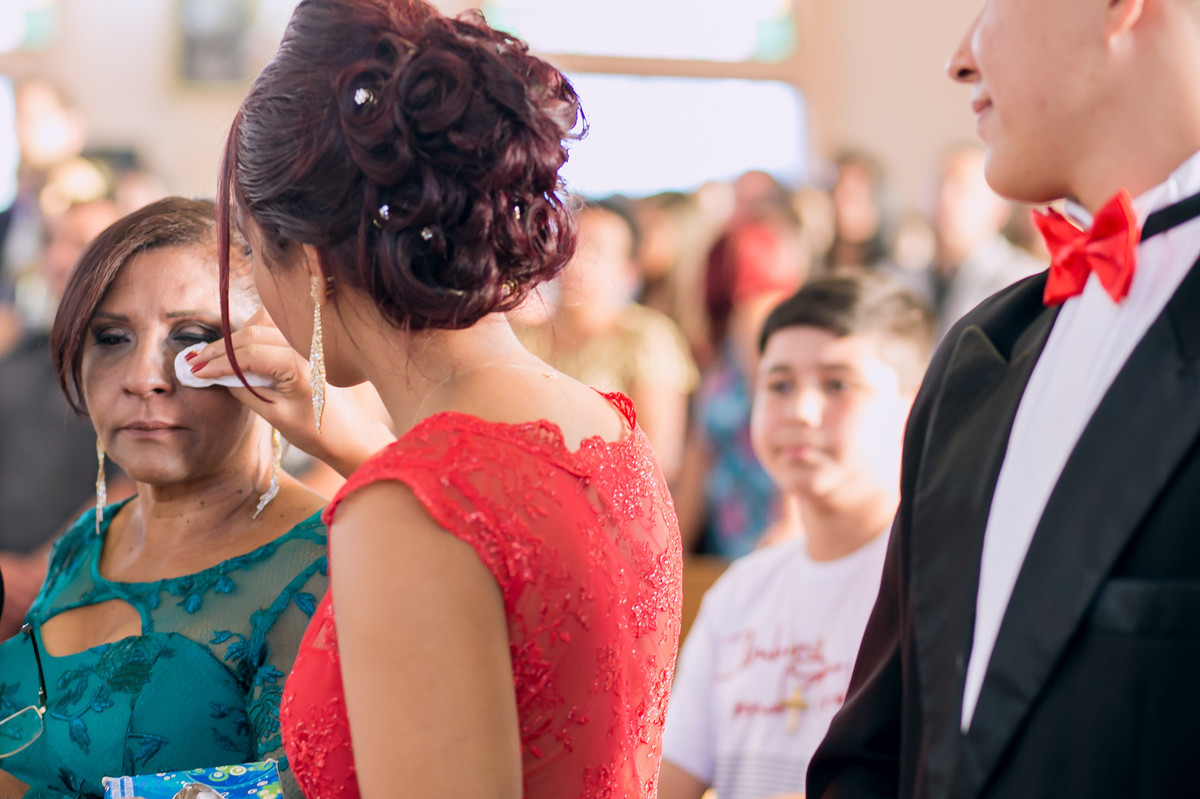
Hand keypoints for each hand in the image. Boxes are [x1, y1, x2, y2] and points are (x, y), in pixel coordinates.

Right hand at [186, 308, 392, 476]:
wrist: (350, 436)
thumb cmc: (317, 431)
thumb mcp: (274, 415)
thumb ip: (245, 390)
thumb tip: (218, 375)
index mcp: (298, 364)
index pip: (248, 353)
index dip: (217, 362)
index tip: (195, 371)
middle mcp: (305, 347)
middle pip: (252, 334)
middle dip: (220, 349)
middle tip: (195, 362)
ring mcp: (309, 344)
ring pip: (263, 328)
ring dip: (235, 341)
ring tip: (209, 357)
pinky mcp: (309, 346)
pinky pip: (276, 332)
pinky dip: (253, 337)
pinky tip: (237, 349)